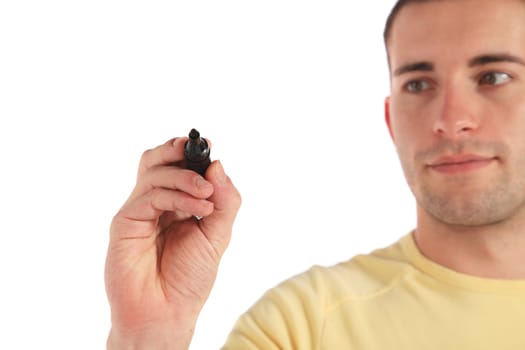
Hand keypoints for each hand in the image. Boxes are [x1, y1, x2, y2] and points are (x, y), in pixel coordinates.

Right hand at [105, 137, 240, 348]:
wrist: (166, 312)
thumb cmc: (189, 278)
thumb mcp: (218, 235)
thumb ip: (224, 201)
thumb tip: (219, 165)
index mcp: (176, 204)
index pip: (177, 166)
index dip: (191, 152)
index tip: (210, 145)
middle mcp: (155, 204)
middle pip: (156, 160)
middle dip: (177, 149)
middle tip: (200, 150)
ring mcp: (138, 211)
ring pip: (153, 172)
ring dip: (185, 176)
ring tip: (207, 194)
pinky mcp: (125, 222)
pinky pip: (149, 196)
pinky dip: (177, 196)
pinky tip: (199, 207)